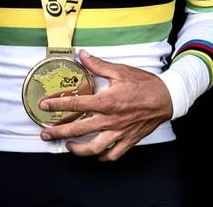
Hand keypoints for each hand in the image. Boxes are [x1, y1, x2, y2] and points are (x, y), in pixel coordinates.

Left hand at [36, 49, 172, 160]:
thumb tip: (82, 56)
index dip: (57, 105)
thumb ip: (97, 65)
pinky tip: (93, 153)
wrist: (167, 98)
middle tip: (46, 134)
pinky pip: (112, 154)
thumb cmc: (145, 85)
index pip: (76, 104)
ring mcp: (119, 133)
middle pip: (78, 130)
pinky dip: (101, 156)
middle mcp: (111, 120)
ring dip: (77, 150)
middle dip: (58, 133)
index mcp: (107, 102)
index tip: (44, 106)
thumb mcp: (120, 71)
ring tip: (67, 146)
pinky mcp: (128, 140)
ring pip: (94, 148)